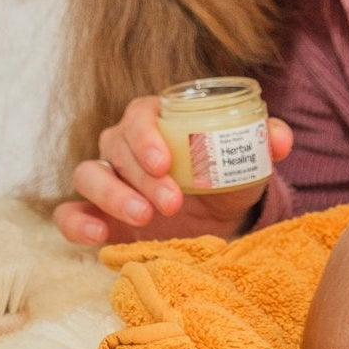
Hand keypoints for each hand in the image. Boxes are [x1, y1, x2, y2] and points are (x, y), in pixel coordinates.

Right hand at [53, 94, 293, 245]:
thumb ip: (264, 142)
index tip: (166, 162)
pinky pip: (69, 212)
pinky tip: (98, 235)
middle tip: (173, 202)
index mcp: (159, 120)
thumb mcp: (248, 161)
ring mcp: (107, 178)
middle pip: (117, 146)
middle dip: (142, 176)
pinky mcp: (95, 212)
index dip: (147, 135)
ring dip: (112, 195)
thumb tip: (279, 139)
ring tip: (146, 217)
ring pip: (88, 174)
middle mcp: (124, 144)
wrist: (216, 220)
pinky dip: (76, 221)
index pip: (141, 113)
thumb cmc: (225, 178)